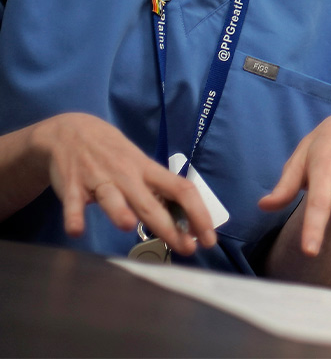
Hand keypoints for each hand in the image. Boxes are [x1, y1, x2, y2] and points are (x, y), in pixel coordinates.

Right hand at [31, 113, 216, 255]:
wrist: (71, 131)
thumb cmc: (114, 153)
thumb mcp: (139, 164)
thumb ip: (154, 190)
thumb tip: (181, 219)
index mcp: (148, 170)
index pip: (181, 189)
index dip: (198, 212)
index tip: (209, 236)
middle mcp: (127, 175)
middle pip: (151, 202)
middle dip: (169, 227)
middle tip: (187, 248)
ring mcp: (99, 179)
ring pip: (112, 198)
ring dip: (119, 211)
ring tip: (128, 226)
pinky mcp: (72, 186)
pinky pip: (72, 204)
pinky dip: (74, 217)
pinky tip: (76, 231)